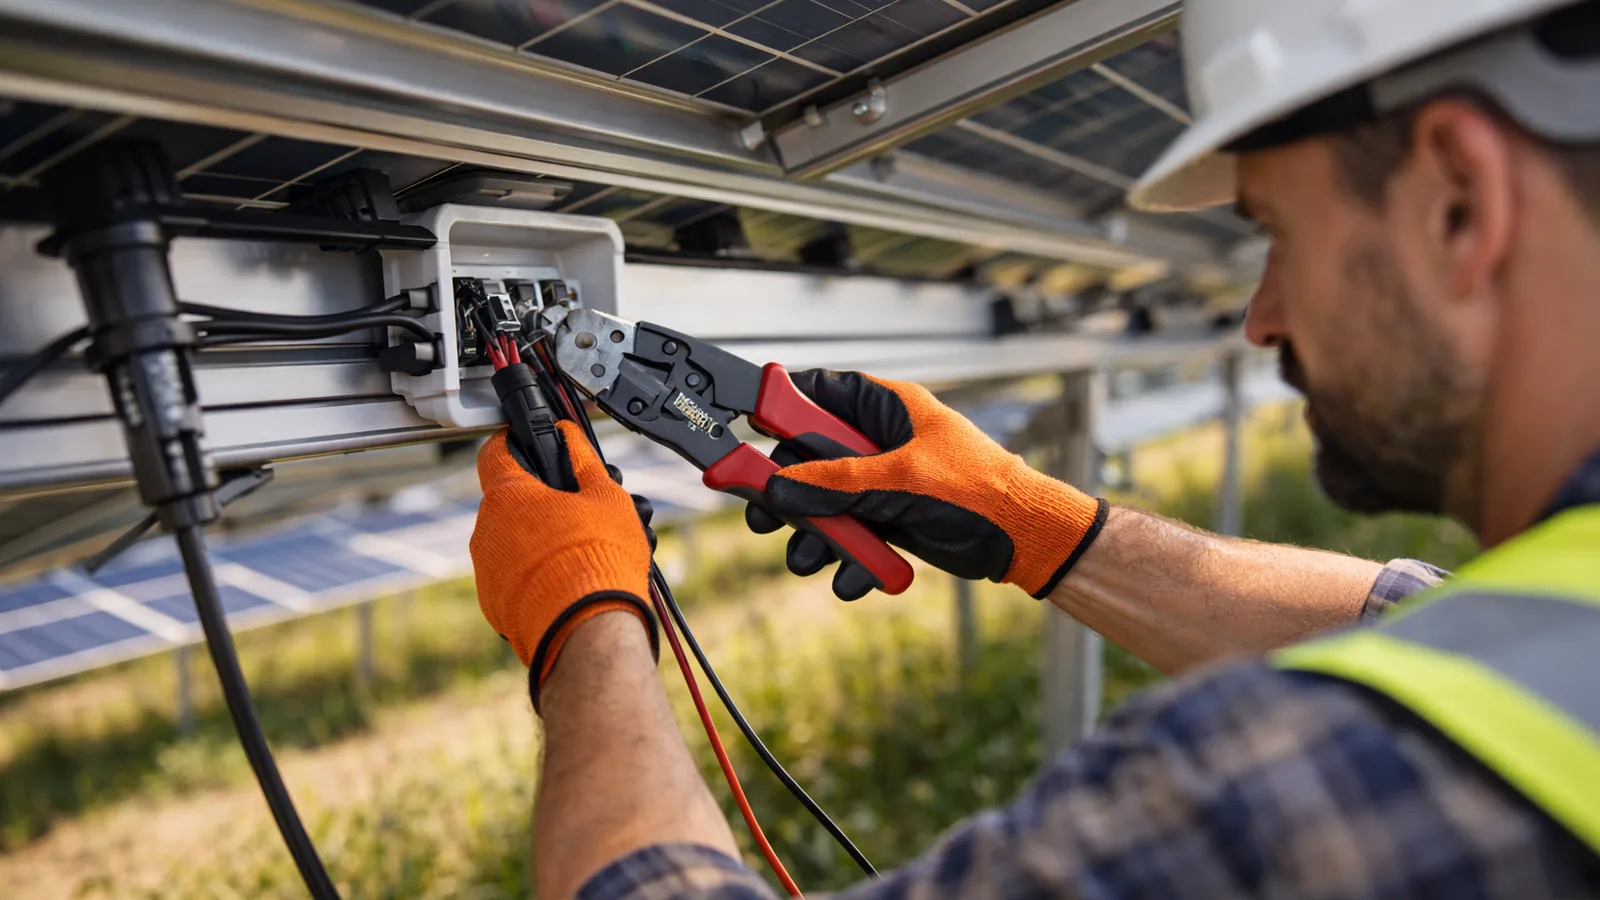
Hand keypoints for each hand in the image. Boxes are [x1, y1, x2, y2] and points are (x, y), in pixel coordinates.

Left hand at [471, 423, 656, 708]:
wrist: (588, 633)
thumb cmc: (598, 563)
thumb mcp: (606, 496)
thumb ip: (583, 459)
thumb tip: (569, 436)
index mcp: (507, 496)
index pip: (496, 451)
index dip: (516, 441)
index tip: (534, 442)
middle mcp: (486, 532)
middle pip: (510, 501)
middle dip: (543, 500)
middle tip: (581, 509)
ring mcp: (487, 573)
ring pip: (512, 542)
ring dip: (542, 540)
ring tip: (585, 551)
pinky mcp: (495, 607)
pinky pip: (514, 579)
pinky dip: (537, 576)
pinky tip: (572, 581)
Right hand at [746, 370, 1107, 599]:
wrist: (1026, 541)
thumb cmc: (982, 491)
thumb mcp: (900, 481)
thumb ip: (836, 482)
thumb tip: (780, 487)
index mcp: (887, 408)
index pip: (822, 392)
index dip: (783, 407)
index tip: (749, 427)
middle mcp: (880, 441)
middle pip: (810, 457)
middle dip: (788, 493)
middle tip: (764, 516)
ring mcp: (884, 483)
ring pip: (826, 503)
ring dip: (814, 536)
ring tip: (808, 560)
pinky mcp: (891, 520)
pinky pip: (852, 536)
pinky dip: (847, 559)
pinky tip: (853, 578)